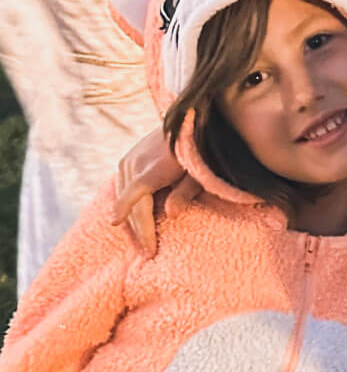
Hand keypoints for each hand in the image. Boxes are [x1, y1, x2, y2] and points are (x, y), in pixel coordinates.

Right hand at [111, 127, 200, 255]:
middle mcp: (134, 164)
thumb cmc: (198, 146)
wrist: (188, 119)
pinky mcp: (127, 159)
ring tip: (143, 240)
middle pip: (131, 205)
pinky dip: (128, 204)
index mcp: (151, 168)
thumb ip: (186, 191)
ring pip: (123, 197)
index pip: (135, 201)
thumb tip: (170, 214)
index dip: (141, 227)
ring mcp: (128, 161)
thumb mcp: (199, 171)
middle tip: (148, 252)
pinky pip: (123, 187)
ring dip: (131, 219)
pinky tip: (135, 218)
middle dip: (139, 230)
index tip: (147, 249)